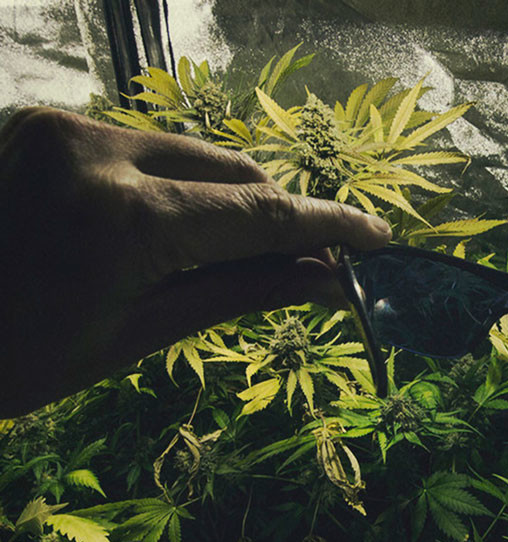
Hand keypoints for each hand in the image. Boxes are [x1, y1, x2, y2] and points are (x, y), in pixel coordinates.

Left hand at [0, 108, 390, 417]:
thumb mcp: (133, 337)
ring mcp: (70, 128)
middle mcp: (100, 152)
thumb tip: (326, 283)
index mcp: (124, 222)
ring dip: (229, 201)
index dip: (329, 228)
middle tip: (307, 265)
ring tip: (220, 255)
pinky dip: (179, 185)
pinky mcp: (52, 123)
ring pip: (197, 155)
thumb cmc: (12, 359)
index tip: (377, 240)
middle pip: (236, 174)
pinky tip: (166, 229)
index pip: (261, 215)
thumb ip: (238, 294)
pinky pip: (150, 147)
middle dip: (276, 219)